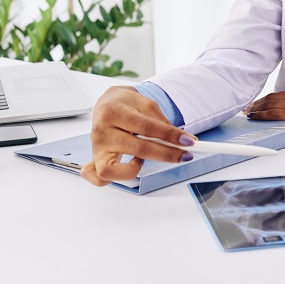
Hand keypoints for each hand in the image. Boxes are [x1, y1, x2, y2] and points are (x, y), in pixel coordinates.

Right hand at [80, 86, 195, 186]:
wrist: (107, 104)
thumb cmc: (126, 105)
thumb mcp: (146, 104)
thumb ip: (163, 123)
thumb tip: (183, 140)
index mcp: (113, 112)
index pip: (146, 127)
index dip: (170, 135)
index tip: (188, 141)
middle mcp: (101, 131)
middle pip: (137, 148)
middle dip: (166, 154)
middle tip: (184, 155)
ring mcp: (96, 148)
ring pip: (112, 170)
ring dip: (133, 170)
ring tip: (143, 160)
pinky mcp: (96, 160)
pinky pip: (100, 179)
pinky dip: (114, 179)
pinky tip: (128, 166)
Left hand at [243, 84, 284, 131]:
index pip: (278, 95)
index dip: (266, 99)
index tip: (259, 102)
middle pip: (270, 99)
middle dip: (257, 103)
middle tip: (247, 106)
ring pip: (268, 105)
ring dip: (256, 109)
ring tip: (247, 112)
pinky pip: (272, 114)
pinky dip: (261, 114)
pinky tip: (254, 117)